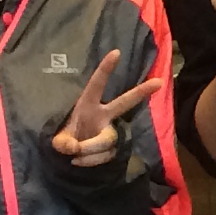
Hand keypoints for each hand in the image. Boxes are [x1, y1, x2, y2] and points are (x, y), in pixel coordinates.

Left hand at [49, 44, 157, 167]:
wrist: (68, 158)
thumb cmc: (63, 139)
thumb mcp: (56, 139)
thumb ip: (63, 143)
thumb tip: (76, 148)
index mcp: (87, 105)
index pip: (96, 85)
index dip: (105, 69)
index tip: (116, 52)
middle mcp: (102, 115)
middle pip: (124, 103)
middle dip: (140, 92)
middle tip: (159, 82)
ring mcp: (110, 131)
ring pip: (107, 140)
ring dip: (90, 151)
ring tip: (74, 156)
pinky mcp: (113, 147)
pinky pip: (105, 155)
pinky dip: (90, 161)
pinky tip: (79, 162)